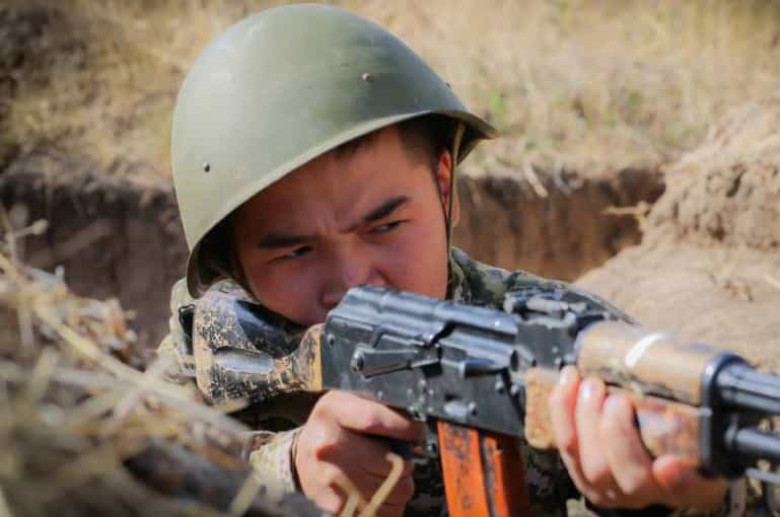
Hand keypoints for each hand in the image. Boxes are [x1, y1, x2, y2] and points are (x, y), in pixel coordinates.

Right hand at [295, 390, 424, 515]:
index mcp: (334, 413)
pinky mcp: (337, 506)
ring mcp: (333, 480)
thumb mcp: (348, 402)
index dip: (405, 428)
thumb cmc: (332, 425)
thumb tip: (413, 426)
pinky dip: (390, 503)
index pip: (376, 420)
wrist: (300, 456)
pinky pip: (383, 511)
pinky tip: (380, 491)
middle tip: (400, 458)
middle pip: (392, 462)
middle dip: (406, 462)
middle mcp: (330, 447)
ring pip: (395, 490)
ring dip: (401, 484)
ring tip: (389, 474)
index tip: (417, 432)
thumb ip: (379, 407)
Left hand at [549, 366, 727, 510]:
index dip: (676, 481)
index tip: (669, 464)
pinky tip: (568, 381)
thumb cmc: (681, 446)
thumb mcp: (703, 440)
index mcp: (683, 485)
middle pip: (624, 473)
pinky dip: (562, 410)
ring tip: (590, 384)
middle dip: (615, 432)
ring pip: (587, 459)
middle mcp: (642, 493)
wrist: (654, 466)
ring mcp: (605, 485)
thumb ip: (701, 425)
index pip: (683, 490)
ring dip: (583, 416)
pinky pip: (565, 443)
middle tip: (617, 398)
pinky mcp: (579, 470)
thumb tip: (700, 391)